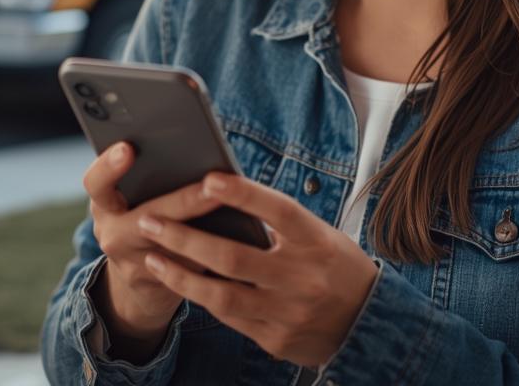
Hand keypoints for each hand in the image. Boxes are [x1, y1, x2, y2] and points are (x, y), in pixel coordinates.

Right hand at [80, 142, 228, 341]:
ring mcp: (130, 263)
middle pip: (146, 216)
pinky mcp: (155, 284)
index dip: (109, 166)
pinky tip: (240, 244)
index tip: (129, 148)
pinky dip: (212, 255)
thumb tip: (196, 151)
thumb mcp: (136, 198)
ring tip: (234, 212)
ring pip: (171, 248)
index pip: (96, 183)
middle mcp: (111, 233)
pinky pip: (186, 270)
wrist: (139, 278)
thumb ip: (153, 178)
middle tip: (211, 186)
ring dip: (204, 233)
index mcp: (105, 203)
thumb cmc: (147, 218)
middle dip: (183, 201)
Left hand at [134, 172, 379, 368]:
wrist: (368, 323)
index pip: (279, 211)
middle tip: (150, 220)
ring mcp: (289, 312)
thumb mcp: (320, 236)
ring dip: (180, 275)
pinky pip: (230, 317)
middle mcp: (304, 277)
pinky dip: (201, 297)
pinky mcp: (277, 339)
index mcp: (318, 241)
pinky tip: (180, 281)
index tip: (208, 178)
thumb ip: (280, 223)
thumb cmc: (335, 266)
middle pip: (234, 257)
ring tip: (152, 256)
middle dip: (185, 238)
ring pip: (222, 294)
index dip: (244, 194)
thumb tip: (225, 196)